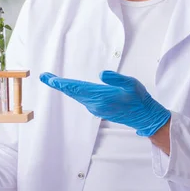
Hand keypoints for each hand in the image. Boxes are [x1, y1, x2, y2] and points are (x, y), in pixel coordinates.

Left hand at [40, 70, 170, 136]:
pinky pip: (82, 99)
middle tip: (44, 76)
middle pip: (73, 92)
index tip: (48, 78)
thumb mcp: (132, 84)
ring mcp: (96, 108)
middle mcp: (95, 104)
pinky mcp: (99, 109)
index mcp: (101, 97)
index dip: (61, 83)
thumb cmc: (140, 99)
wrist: (145, 117)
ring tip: (53, 80)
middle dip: (58, 84)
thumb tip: (101, 74)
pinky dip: (74, 92)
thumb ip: (117, 78)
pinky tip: (71, 88)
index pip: (76, 88)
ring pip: (77, 96)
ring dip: (66, 88)